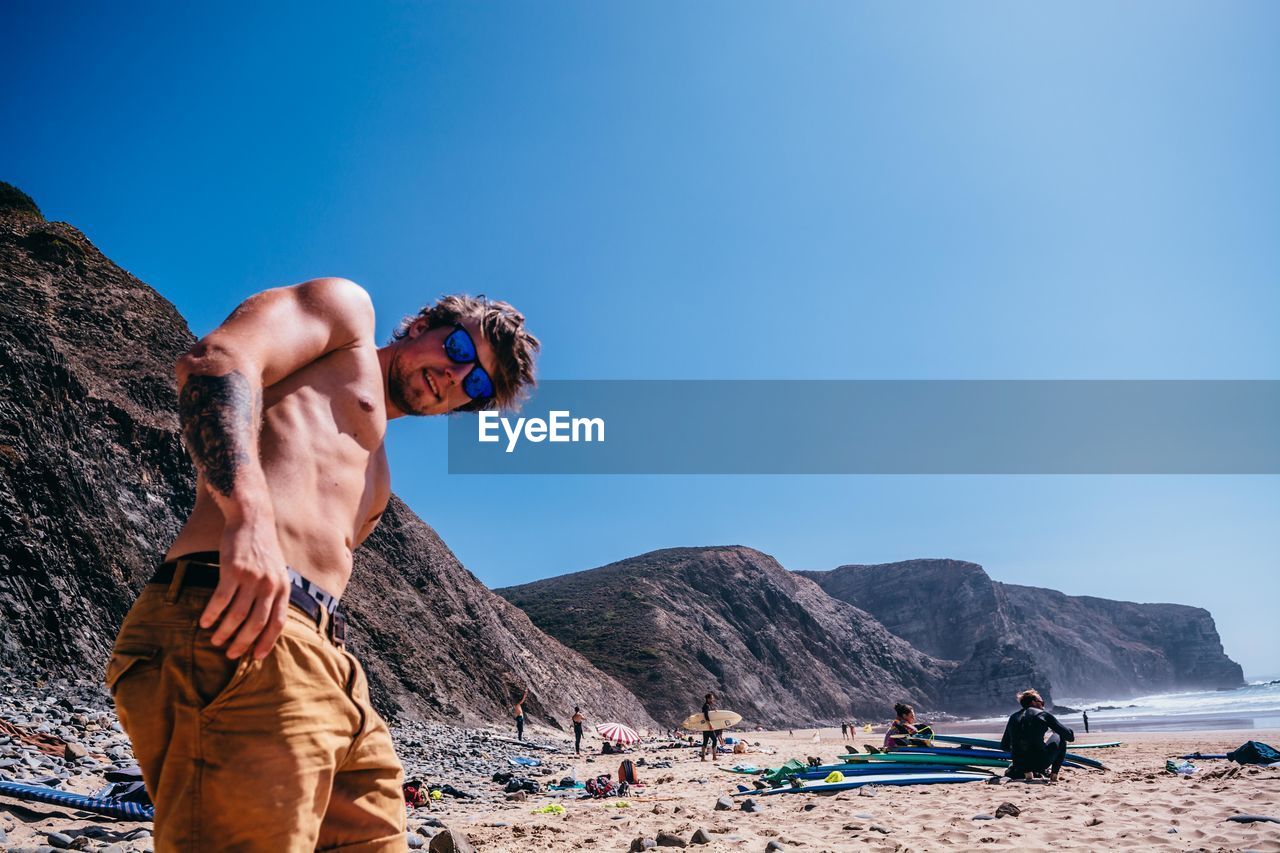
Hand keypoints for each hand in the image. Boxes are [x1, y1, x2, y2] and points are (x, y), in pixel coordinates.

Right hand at [200, 514, 289, 659]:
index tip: (256, 657)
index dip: (267, 642)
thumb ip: (273, 593)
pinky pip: (221, 599)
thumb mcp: (277, 571)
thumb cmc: (262, 549)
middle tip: (229, 653)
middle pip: (256, 623)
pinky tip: (204, 622)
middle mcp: (270, 585)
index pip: (278, 623)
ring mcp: (252, 578)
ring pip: (237, 615)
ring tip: (215, 640)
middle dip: (242, 642)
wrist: (252, 519)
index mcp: (283, 588)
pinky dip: (212, 614)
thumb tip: (264, 621)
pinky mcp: (233, 570)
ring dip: (224, 631)